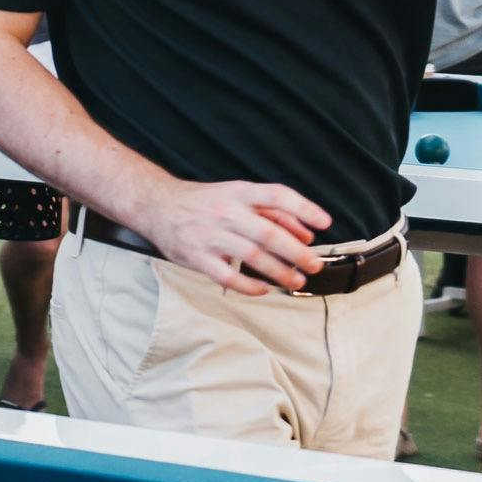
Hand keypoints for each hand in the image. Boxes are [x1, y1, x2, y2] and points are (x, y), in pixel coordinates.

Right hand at [136, 177, 334, 295]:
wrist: (157, 205)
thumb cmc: (204, 202)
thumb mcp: (237, 195)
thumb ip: (271, 212)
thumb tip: (305, 234)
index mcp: (239, 192)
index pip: (277, 195)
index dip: (303, 208)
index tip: (325, 223)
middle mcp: (226, 211)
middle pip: (268, 233)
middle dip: (296, 252)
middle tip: (314, 265)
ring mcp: (210, 236)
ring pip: (252, 257)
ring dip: (279, 272)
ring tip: (296, 281)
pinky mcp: (197, 257)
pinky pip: (228, 276)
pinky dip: (249, 286)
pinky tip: (263, 290)